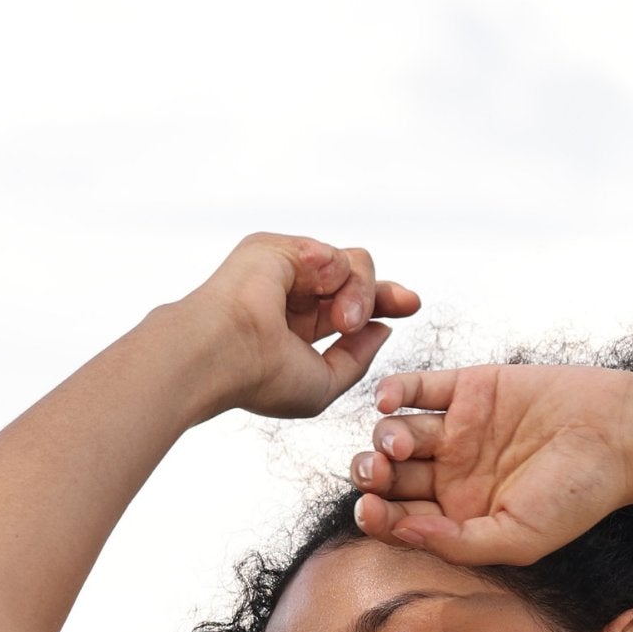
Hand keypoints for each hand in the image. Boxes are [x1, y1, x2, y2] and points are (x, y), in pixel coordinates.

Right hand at [183, 235, 420, 422]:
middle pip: (353, 276)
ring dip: (359, 294)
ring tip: (346, 321)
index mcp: (297, 326)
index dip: (381, 303)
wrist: (223, 353)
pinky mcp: (277, 248)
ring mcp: (283, 269)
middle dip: (383, 290)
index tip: (409, 306)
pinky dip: (335, 275)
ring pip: (350, 264)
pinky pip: (331, 253)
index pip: (347, 307)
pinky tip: (319, 294)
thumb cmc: (262, 379)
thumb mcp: (323, 383)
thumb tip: (383, 330)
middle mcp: (290, 294)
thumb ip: (355, 360)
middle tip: (408, 302)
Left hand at [349, 363, 632, 565]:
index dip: (378, 517)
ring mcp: (456, 431)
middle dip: (374, 477)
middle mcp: (452, 476)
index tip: (371, 510)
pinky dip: (394, 392)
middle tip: (378, 474)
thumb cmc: (576, 496)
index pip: (402, 520)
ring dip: (384, 439)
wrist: (616, 435)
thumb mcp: (518, 539)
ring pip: (397, 434)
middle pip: (392, 478)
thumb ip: (458, 543)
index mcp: (460, 517)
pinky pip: (416, 388)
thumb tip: (402, 532)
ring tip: (400, 444)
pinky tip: (388, 402)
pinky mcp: (465, 389)